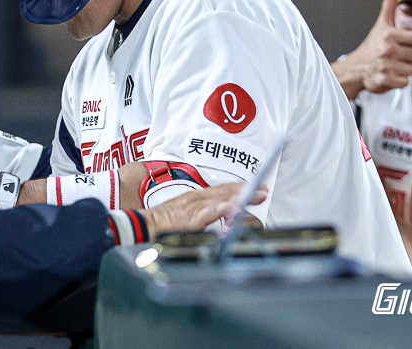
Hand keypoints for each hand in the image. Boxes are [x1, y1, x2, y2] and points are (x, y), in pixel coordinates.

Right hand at [138, 182, 267, 239]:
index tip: (252, 186)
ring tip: (258, 194)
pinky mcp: (194, 215)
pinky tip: (238, 205)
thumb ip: (199, 216)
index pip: (220, 190)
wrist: (147, 224)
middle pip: (225, 191)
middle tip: (263, 189)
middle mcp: (198, 198)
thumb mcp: (184, 215)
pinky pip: (214, 209)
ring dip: (242, 195)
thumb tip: (215, 222)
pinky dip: (227, 206)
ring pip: (223, 197)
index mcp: (195, 198)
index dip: (237, 188)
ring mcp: (196, 205)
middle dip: (246, 189)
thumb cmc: (163, 223)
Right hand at [332, 0, 411, 98]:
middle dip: (410, 57)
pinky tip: (389, 75)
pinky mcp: (385, 80)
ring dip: (404, 70)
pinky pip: (404, 82)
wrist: (355, 69)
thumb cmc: (371, 46)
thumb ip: (389, 7)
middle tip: (396, 55)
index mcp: (389, 36)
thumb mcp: (380, 26)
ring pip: (411, 70)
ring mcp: (386, 66)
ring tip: (391, 65)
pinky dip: (399, 81)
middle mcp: (388, 50)